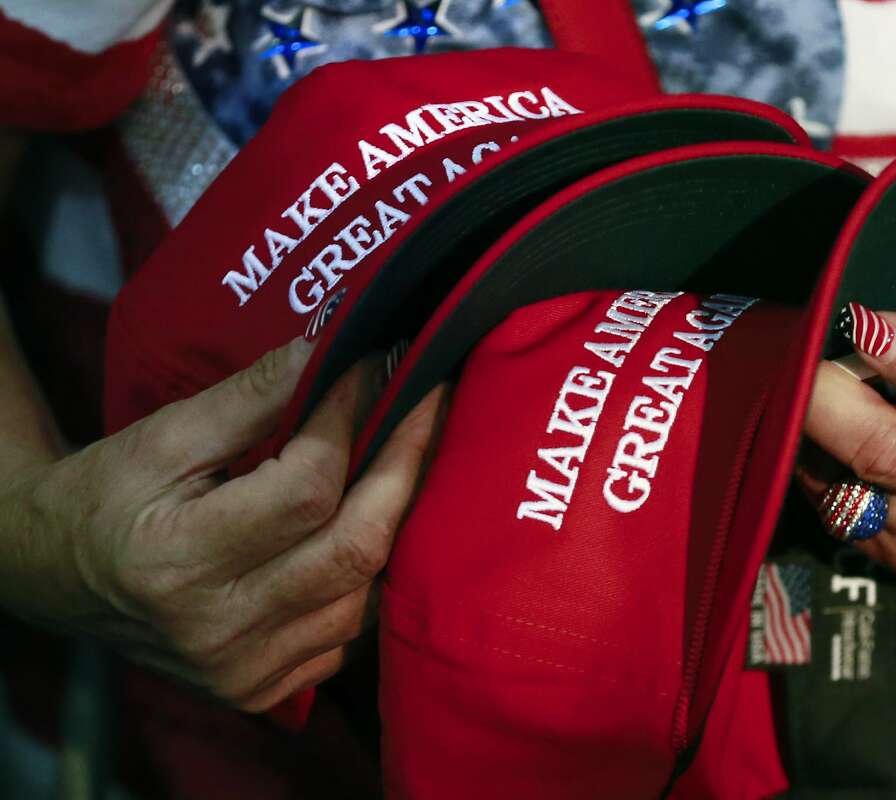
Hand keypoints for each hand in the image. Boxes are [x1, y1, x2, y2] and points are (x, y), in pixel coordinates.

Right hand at [4, 338, 444, 710]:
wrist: (56, 578)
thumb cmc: (108, 495)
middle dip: (406, 463)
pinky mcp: (263, 690)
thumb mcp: (165, 435)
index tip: (376, 364)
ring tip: (409, 453)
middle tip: (430, 400)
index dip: (350, 420)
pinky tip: (372, 522)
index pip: (305, 488)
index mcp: (177, 561)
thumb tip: (332, 348)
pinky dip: (369, 574)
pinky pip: (348, 630)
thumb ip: (251, 397)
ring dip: (396, 518)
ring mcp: (245, 671)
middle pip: (355, 547)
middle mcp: (217, 630)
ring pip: (365, 592)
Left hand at [800, 306, 895, 592]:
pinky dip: (813, 466)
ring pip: (850, 485)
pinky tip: (811, 435)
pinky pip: (834, 509)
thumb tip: (890, 259)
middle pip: (892, 451)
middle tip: (796, 355)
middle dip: (829, 401)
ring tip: (793, 388)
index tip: (865, 321)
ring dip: (808, 434)